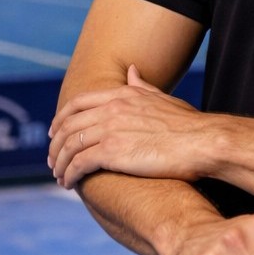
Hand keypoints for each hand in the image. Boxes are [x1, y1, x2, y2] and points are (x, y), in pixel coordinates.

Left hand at [48, 65, 206, 188]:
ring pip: (69, 145)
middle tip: (52, 160)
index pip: (79, 102)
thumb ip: (141, 86)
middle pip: (68, 125)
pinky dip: (69, 174)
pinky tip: (69, 184)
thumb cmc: (188, 124)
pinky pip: (79, 163)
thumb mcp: (161, 98)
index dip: (61, 117)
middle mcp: (112, 108)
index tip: (54, 131)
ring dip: (59, 163)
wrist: (202, 141)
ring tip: (59, 177)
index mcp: (122, 93)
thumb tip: (131, 70)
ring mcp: (110, 128)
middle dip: (55, 144)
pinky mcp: (112, 152)